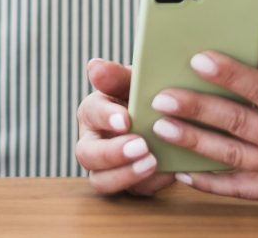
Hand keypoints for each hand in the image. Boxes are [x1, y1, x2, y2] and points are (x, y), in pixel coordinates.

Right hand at [74, 58, 175, 195]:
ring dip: (126, 174)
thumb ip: (116, 76)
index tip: (126, 120)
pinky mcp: (129, 185)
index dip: (106, 118)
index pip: (91, 113)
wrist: (169, 116)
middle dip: (112, 153)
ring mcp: (108, 168)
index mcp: (93, 111)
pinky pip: (135, 191)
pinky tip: (170, 171)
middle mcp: (93, 142)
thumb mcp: (135, 82)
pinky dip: (152, 183)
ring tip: (153, 161)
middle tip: (141, 145)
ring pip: (102, 181)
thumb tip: (95, 66)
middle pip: (87, 155)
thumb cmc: (146, 95)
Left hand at [149, 54, 257, 199]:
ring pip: (231, 157)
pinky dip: (209, 183)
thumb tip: (255, 61)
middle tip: (163, 96)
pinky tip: (182, 169)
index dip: (229, 73)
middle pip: (238, 123)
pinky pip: (238, 190)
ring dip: (193, 142)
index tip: (199, 59)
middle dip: (196, 108)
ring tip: (162, 128)